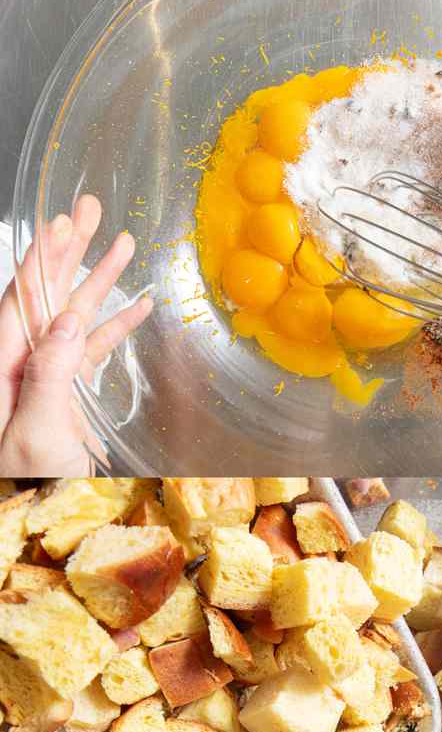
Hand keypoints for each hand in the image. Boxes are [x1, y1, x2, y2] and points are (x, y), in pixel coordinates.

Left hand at [0, 195, 151, 475]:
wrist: (33, 522)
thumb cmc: (25, 490)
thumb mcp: (36, 434)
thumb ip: (49, 376)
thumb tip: (67, 322)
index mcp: (2, 371)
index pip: (22, 301)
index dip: (43, 259)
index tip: (64, 223)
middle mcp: (20, 368)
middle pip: (46, 297)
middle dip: (69, 252)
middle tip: (88, 209)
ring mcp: (44, 380)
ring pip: (74, 318)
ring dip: (98, 281)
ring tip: (122, 243)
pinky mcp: (68, 398)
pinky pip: (93, 353)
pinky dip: (116, 327)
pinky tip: (138, 306)